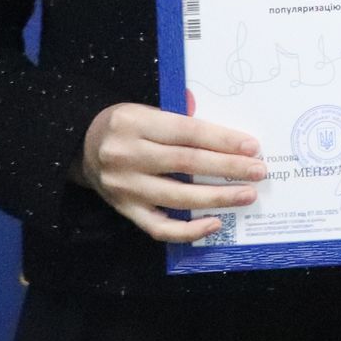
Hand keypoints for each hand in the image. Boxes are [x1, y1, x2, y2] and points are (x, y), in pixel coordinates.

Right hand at [75, 102, 265, 242]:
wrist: (82, 146)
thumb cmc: (127, 126)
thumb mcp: (147, 111)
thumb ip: (181, 122)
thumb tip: (231, 140)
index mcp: (135, 122)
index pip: (188, 132)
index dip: (222, 140)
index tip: (252, 147)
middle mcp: (127, 155)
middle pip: (186, 164)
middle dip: (228, 169)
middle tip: (258, 172)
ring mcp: (124, 187)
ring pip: (178, 197)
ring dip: (217, 198)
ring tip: (246, 194)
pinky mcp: (124, 210)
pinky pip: (159, 228)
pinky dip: (189, 229)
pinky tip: (214, 223)